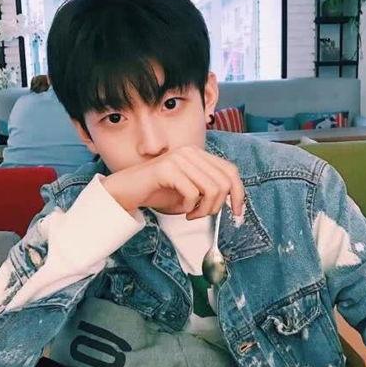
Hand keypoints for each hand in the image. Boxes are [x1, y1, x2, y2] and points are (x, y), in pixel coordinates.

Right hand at [100, 145, 244, 219]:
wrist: (126, 191)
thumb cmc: (157, 191)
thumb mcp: (189, 189)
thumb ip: (208, 188)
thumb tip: (233, 201)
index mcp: (198, 154)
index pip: (231, 170)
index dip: (239, 193)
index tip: (238, 212)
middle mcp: (190, 151)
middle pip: (224, 182)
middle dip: (218, 206)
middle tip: (202, 215)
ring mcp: (179, 158)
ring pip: (211, 189)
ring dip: (204, 209)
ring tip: (192, 214)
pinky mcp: (167, 168)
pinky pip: (192, 193)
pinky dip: (190, 208)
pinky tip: (182, 211)